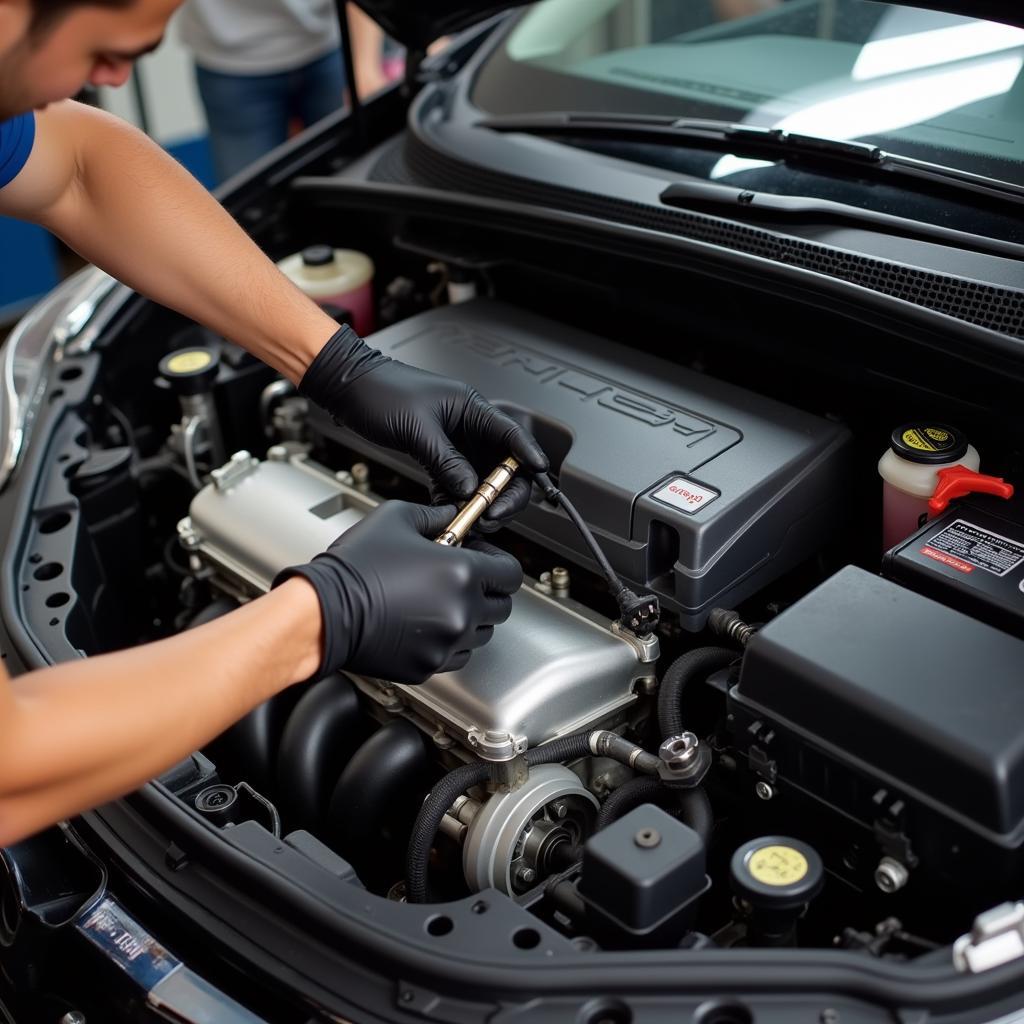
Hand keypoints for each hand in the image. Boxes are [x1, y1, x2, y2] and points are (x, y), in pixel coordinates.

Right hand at [273, 501, 522, 684]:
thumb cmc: (354, 568)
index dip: (499, 564)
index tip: (485, 560)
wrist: (324, 613)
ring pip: (482, 633)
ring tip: (440, 601)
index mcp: (461, 573)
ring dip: (471, 617)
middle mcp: (462, 611)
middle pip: (502, 606)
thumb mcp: (396, 519)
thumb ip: (434, 514)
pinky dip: (451, 641)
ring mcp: (448, 642)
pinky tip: (428, 623)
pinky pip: (458, 655)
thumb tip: (451, 516)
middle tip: (462, 580)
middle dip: (487, 591)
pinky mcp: (430, 665)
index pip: (511, 573)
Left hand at [299, 326, 547, 529]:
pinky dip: (457, 502)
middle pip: (504, 466)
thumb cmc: (381, 391)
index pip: (512, 435)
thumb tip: (469, 488)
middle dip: (504, 492)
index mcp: (472, 409)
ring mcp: (455, 445)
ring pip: (483, 480)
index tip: (540, 476)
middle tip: (492, 513)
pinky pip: (457, 485)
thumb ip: (446, 460)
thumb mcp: (417, 428)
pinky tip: (452, 514)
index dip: (529, 457)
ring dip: (482, 502)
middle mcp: (469, 428)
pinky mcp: (439, 458)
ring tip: (473, 519)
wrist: (349, 390)